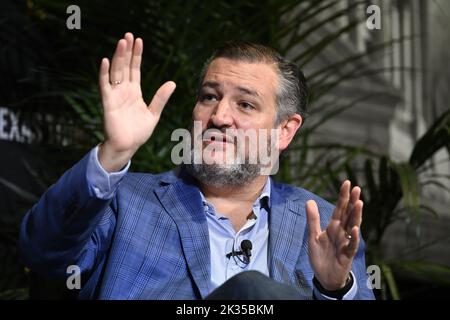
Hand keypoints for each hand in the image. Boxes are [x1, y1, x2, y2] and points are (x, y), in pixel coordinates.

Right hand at [98, 32, 175, 171]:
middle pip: (125, 66)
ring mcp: (115, 95)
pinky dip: (104, 73)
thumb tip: (172, 82)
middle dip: (127, 51)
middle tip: (129, 35)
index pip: (135, 69)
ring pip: (116, 72)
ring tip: (122, 42)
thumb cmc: (138, 132)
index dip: (137, 55)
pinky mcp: (108, 102)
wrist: (127, 146)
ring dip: (118, 57)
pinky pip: (105, 85)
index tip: (139, 41)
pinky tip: (106, 61)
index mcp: (134, 92)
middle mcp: (124, 91)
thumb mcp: (153, 113)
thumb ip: (161, 98)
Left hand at [305, 180, 362, 290]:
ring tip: (359, 202)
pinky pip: (352, 244)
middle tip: (357, 188)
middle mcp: (342, 232)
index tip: (347, 182)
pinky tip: (355, 228)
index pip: (340, 208)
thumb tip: (309, 200)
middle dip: (352, 202)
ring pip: (353, 226)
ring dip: (356, 215)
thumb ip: (313, 219)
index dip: (343, 196)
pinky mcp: (347, 254)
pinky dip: (353, 237)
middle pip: (349, 214)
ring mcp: (346, 242)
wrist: (324, 276)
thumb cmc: (321, 256)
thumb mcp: (313, 236)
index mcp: (334, 226)